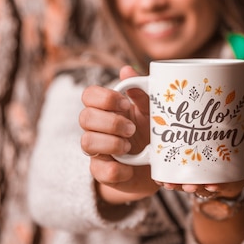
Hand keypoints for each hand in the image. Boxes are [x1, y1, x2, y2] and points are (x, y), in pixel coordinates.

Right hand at [79, 66, 158, 202]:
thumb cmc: (152, 132)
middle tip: (132, 128)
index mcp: (107, 109)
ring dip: (111, 143)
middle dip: (110, 122)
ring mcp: (98, 151)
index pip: (89, 95)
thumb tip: (127, 70)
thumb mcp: (151, 110)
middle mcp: (97, 128)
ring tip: (130, 146)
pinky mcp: (102, 172)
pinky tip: (130, 167)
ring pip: (86, 142)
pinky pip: (98, 171)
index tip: (126, 104)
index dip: (104, 97)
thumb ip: (141, 92)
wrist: (159, 167)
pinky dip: (116, 169)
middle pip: (84, 117)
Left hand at [155, 142, 243, 198]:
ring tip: (169, 184)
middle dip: (193, 188)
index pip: (219, 185)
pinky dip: (166, 179)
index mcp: (224, 178)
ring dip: (177, 186)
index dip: (214, 187)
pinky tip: (159, 179)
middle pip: (199, 187)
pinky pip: (175, 177)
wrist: (228, 147)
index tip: (212, 186)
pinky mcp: (185, 170)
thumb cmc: (240, 152)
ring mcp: (197, 176)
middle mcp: (209, 180)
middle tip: (190, 186)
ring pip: (185, 184)